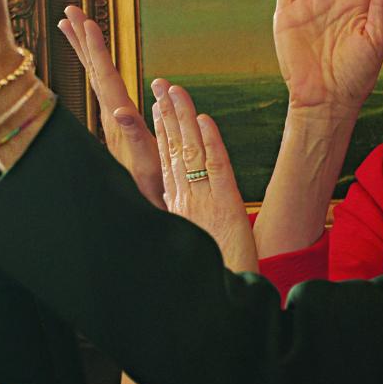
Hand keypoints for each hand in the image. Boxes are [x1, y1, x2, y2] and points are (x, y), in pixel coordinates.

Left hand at [58, 3, 161, 205]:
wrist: (139, 208)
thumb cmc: (148, 189)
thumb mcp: (145, 163)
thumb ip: (133, 135)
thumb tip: (120, 109)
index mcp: (119, 117)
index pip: (104, 75)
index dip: (95, 47)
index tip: (85, 20)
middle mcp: (111, 115)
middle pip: (93, 69)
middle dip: (83, 38)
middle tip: (69, 10)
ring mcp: (112, 120)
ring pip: (95, 77)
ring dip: (85, 50)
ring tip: (73, 27)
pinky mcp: (116, 126)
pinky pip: (103, 89)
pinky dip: (97, 69)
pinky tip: (97, 64)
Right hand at [151, 81, 257, 273]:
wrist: (217, 298)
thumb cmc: (210, 271)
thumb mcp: (190, 241)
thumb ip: (181, 218)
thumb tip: (171, 204)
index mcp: (178, 207)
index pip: (167, 159)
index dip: (162, 130)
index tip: (157, 105)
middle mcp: (186, 199)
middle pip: (174, 149)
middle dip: (167, 114)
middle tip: (160, 85)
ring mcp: (204, 200)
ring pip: (191, 152)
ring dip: (184, 119)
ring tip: (176, 91)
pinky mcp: (225, 205)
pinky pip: (216, 168)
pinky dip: (211, 143)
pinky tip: (204, 121)